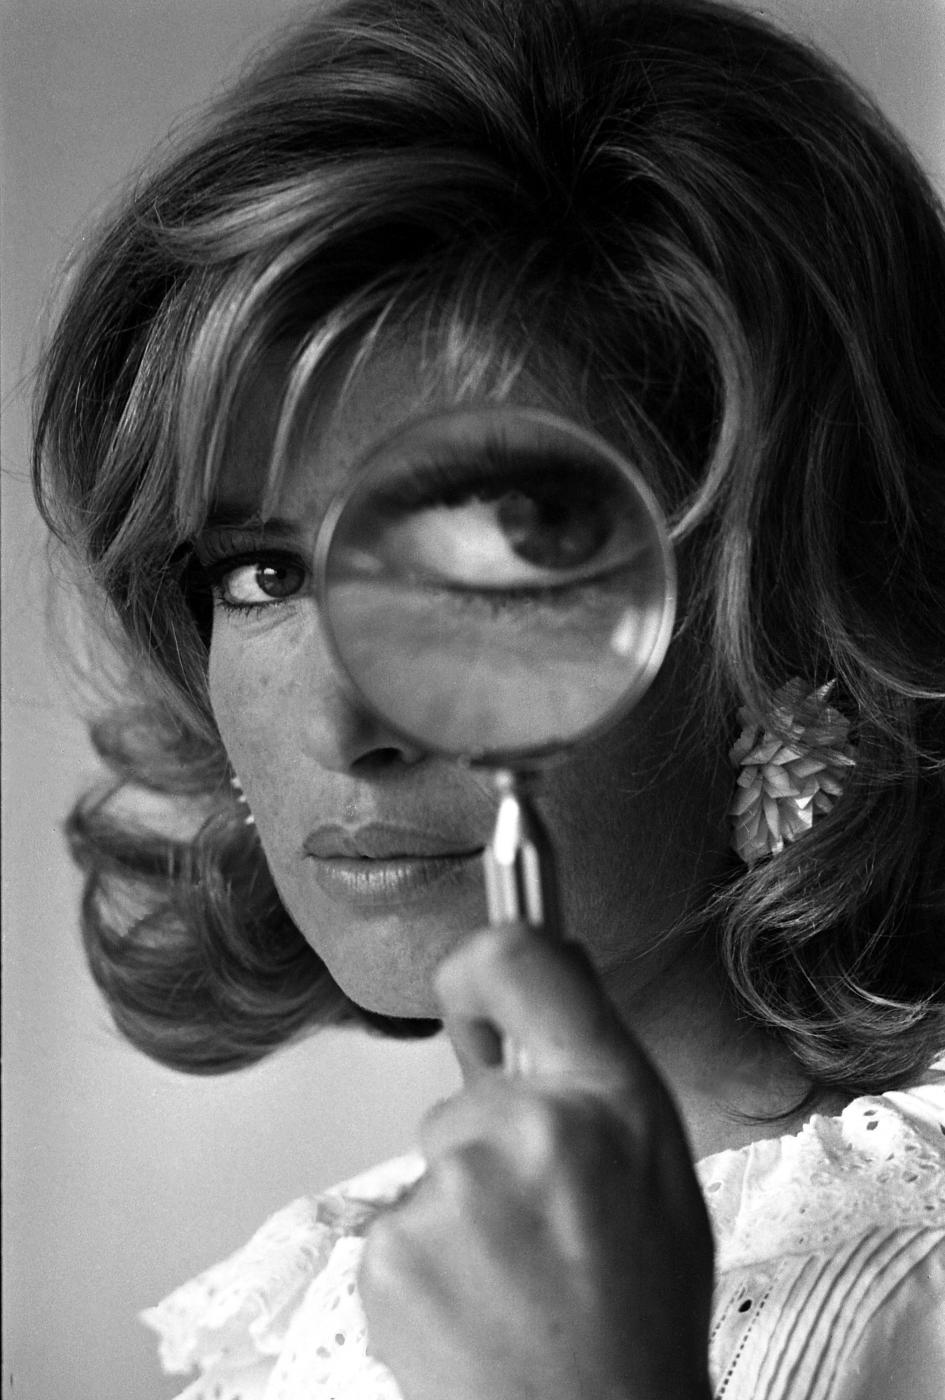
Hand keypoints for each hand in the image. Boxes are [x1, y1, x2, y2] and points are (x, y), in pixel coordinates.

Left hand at [358, 926, 714, 1399]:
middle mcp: (530, 1129)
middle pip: (469, 1093)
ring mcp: (453, 1192)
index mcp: (610, 1100)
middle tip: (540, 1221)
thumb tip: (552, 962)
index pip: (522, 958)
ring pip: (437, 1160)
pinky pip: (400, 1221)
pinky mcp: (392, 1252)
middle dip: (491, 1141)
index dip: (482, 959)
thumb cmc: (640, 1316)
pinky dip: (426, 1258)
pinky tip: (478, 1305)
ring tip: (518, 1277)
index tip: (470, 982)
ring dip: (462, 1203)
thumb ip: (602, 1063)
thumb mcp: (664, 1169)